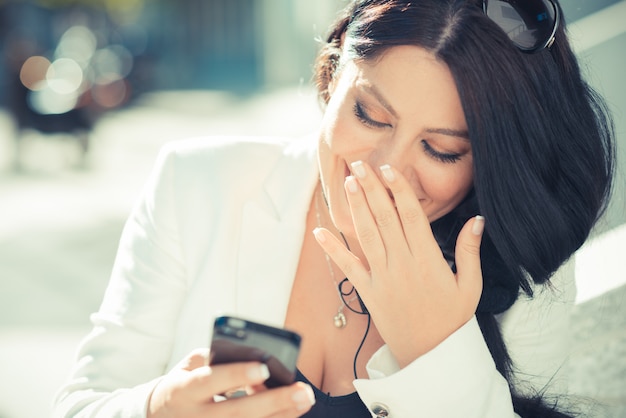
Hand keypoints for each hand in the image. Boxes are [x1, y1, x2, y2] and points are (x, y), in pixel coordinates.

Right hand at [148, 348, 314, 417]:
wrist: (159, 417)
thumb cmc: (183, 383)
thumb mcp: (190, 365)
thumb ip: (217, 358)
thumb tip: (256, 357)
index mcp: (183, 390)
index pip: (211, 381)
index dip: (237, 374)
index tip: (265, 367)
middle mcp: (194, 417)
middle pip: (238, 412)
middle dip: (273, 401)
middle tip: (302, 390)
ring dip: (280, 416)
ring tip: (303, 400)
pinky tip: (289, 414)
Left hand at [314, 162, 483, 366]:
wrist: (429, 355)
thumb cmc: (451, 319)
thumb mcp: (470, 285)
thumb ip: (470, 251)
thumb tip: (477, 220)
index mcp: (428, 259)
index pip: (411, 216)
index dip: (399, 190)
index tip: (389, 169)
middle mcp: (402, 264)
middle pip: (384, 218)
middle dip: (371, 190)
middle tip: (360, 165)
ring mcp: (382, 278)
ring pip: (366, 235)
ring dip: (356, 208)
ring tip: (348, 183)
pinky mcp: (367, 292)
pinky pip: (348, 267)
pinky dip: (333, 249)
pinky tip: (320, 231)